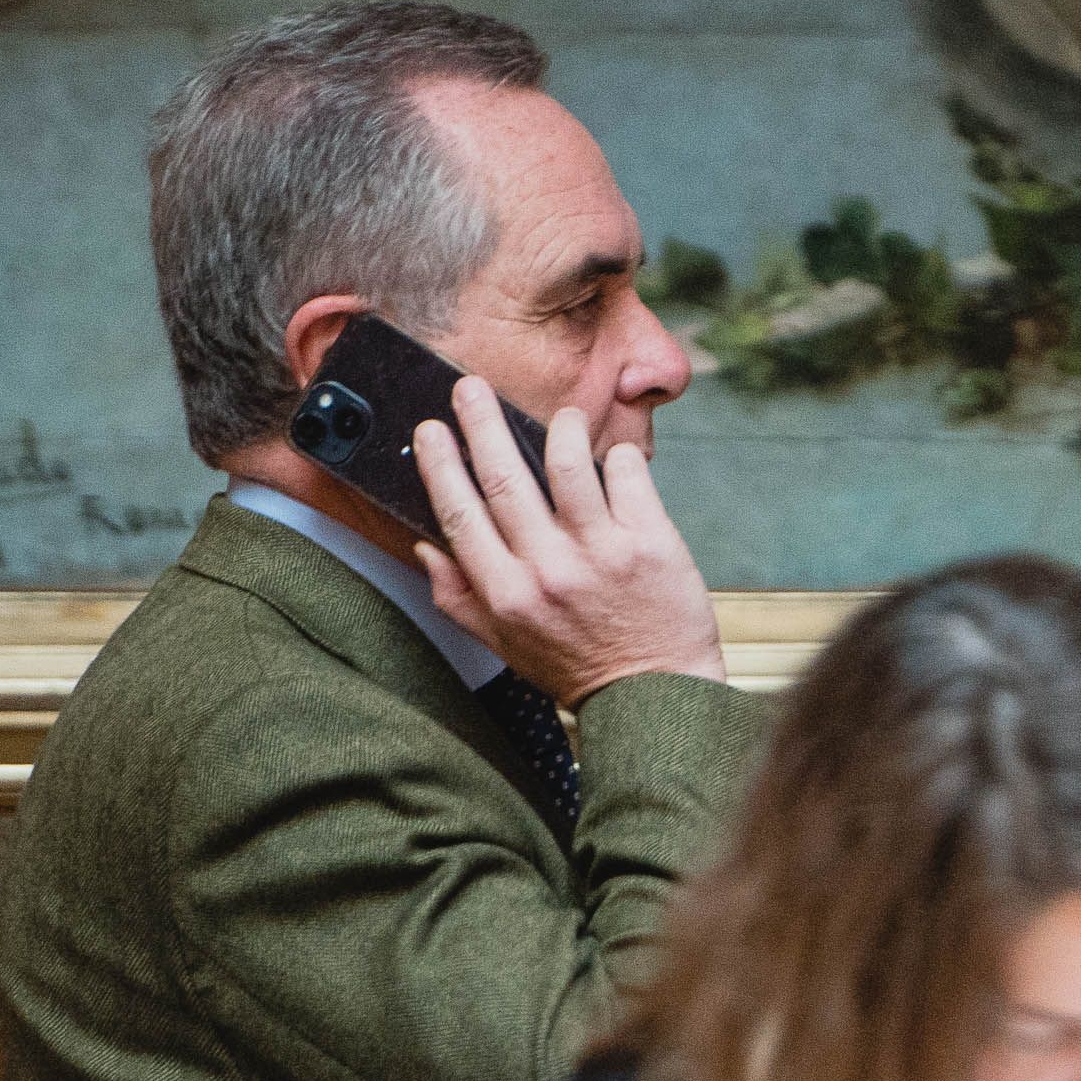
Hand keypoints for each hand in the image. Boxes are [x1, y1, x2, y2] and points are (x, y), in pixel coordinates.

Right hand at [412, 377, 725, 701]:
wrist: (655, 694)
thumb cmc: (578, 666)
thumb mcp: (504, 644)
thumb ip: (458, 596)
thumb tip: (425, 545)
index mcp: (505, 593)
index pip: (459, 514)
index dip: (439, 464)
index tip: (431, 428)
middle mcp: (548, 570)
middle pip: (504, 477)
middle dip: (482, 422)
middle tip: (471, 386)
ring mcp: (601, 553)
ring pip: (568, 463)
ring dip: (560, 428)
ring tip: (561, 420)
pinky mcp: (650, 542)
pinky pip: (628, 473)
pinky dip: (618, 455)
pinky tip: (613, 459)